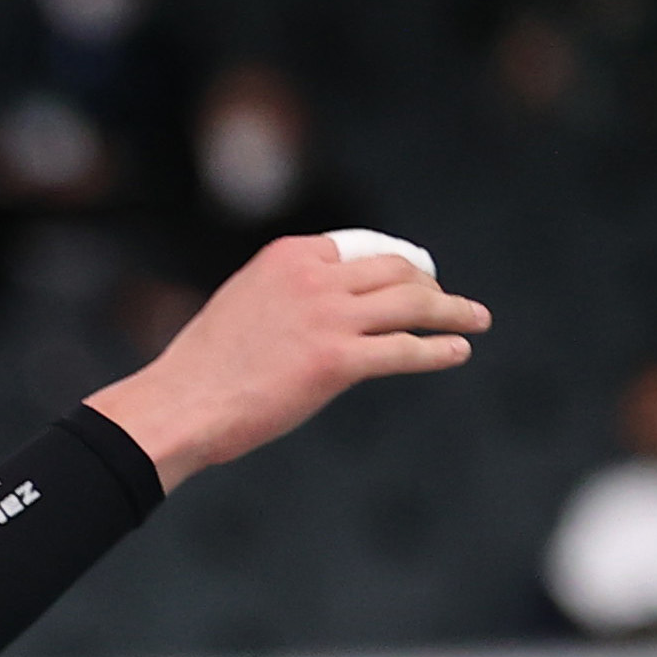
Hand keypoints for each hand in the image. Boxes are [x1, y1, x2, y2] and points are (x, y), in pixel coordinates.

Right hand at [86, 237, 489, 487]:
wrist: (180, 406)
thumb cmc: (202, 369)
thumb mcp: (243, 305)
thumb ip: (288, 295)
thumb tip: (331, 309)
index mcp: (288, 257)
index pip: (360, 250)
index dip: (394, 266)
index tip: (410, 279)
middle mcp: (314, 280)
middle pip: (397, 271)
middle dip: (429, 285)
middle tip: (445, 303)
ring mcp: (329, 319)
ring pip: (414, 305)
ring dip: (453, 311)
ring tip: (476, 320)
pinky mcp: (338, 362)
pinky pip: (406, 351)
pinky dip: (439, 351)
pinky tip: (457, 351)